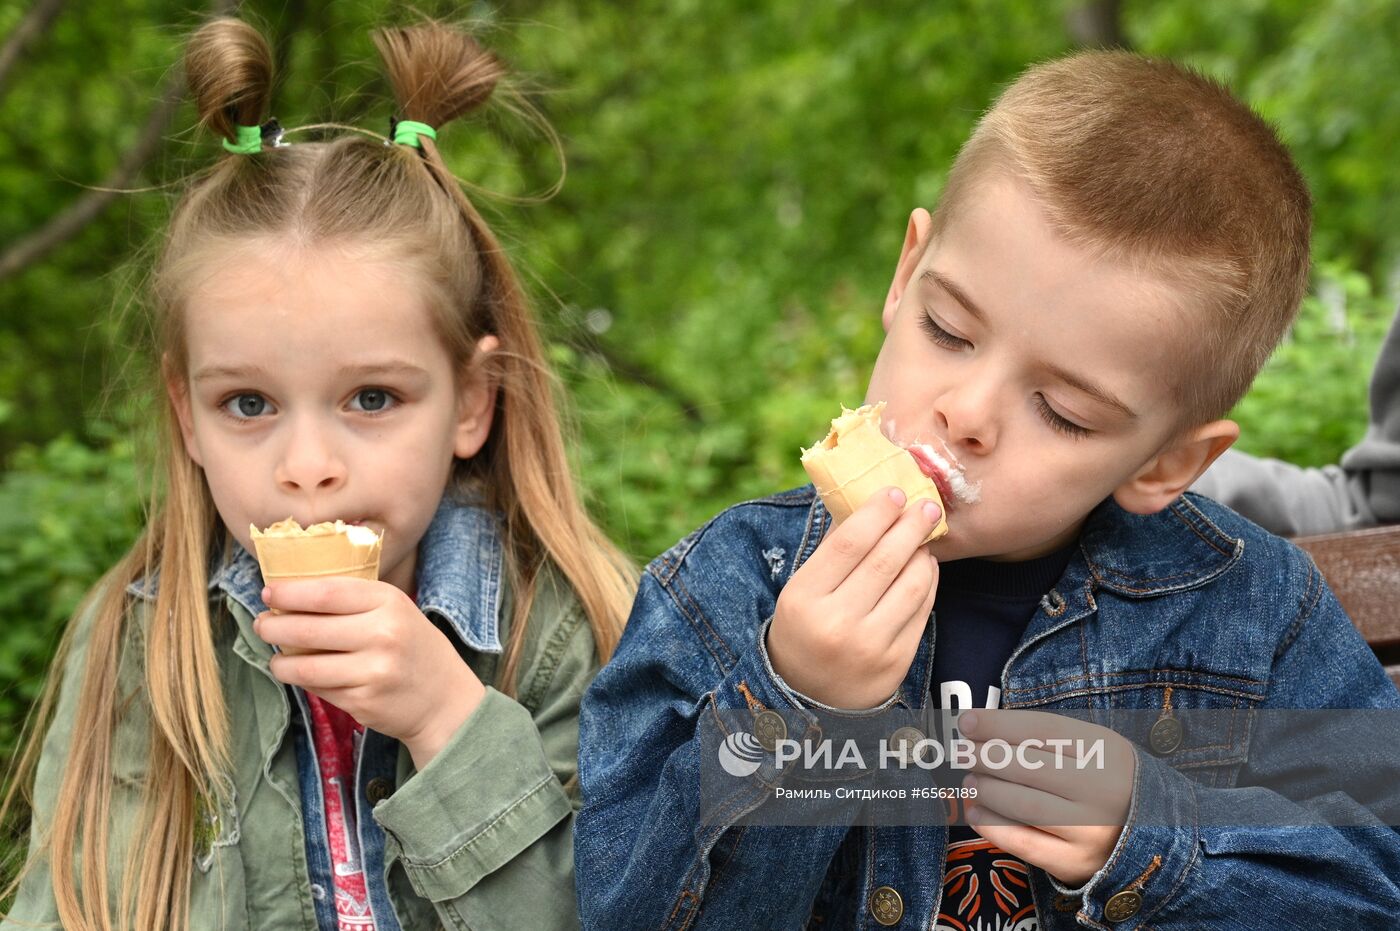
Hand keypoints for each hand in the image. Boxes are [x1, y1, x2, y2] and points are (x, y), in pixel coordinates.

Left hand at [255, 578, 486, 769]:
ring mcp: (373, 671)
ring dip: (280, 662)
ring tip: (275, 658)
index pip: (326, 593)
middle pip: (308, 629)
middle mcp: (383, 635)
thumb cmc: (412, 647)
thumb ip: (354, 602)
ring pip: (306, 667)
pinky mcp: (363, 701)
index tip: (268, 592)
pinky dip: (301, 682)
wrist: (444, 698)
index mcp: (389, 603)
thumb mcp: (395, 611)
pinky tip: (300, 675)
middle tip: (263, 624)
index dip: (290, 593)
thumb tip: (292, 596)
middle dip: (274, 627)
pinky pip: (318, 689)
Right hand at [768, 487, 941, 708]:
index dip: (877, 513)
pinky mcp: (896, 662)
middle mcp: (836, 623)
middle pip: (885, 560)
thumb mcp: (801, 591)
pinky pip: (922, 611)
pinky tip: (925, 567)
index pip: (849, 543)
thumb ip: (833, 552)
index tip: (895, 493)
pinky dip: (928, 582)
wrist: (807, 697)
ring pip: (911, 584)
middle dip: (910, 526)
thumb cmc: (804, 629)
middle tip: (927, 506)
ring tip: (924, 537)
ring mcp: (869, 646)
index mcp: (804, 598)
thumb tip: (871, 504)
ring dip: (923, 553)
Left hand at [957, 709, 1136, 887]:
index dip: (998, 724)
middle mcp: (1101, 789)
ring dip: (987, 790)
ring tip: (970, 780)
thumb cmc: (1105, 779)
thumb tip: (980, 727)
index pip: (1042, 730)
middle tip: (960, 753)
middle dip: (985, 756)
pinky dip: (992, 826)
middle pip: (1030, 767)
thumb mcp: (1091, 747)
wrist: (1152, 832)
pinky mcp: (1077, 862)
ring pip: (1025, 805)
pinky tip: (975, 812)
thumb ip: (1044, 736)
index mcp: (1105, 751)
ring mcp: (1091, 830)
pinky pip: (1025, 844)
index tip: (966, 721)